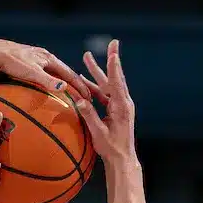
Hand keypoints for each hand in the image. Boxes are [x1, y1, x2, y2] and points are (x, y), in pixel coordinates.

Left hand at [0, 38, 89, 97]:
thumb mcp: (32, 72)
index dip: (80, 85)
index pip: (70, 73)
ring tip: (68, 94)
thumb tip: (64, 88)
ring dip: (62, 83)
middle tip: (83, 97)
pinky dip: (49, 82)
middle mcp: (44, 57)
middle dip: (74, 84)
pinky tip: (45, 89)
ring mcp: (35, 59)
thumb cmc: (12, 63)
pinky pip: (42, 74)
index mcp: (49, 58)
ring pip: (53, 72)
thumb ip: (48, 81)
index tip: (89, 97)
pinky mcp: (26, 62)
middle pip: (64, 72)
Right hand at [73, 39, 136, 164]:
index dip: (114, 65)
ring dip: (96, 73)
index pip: (116, 82)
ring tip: (86, 58)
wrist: (122, 159)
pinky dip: (94, 87)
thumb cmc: (111, 148)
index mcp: (121, 106)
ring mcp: (119, 105)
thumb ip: (89, 116)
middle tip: (108, 44)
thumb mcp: (99, 133)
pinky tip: (84, 80)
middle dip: (107, 61)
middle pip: (112, 78)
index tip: (113, 50)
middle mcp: (122, 102)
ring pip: (106, 85)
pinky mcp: (114, 110)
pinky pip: (103, 95)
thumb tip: (79, 100)